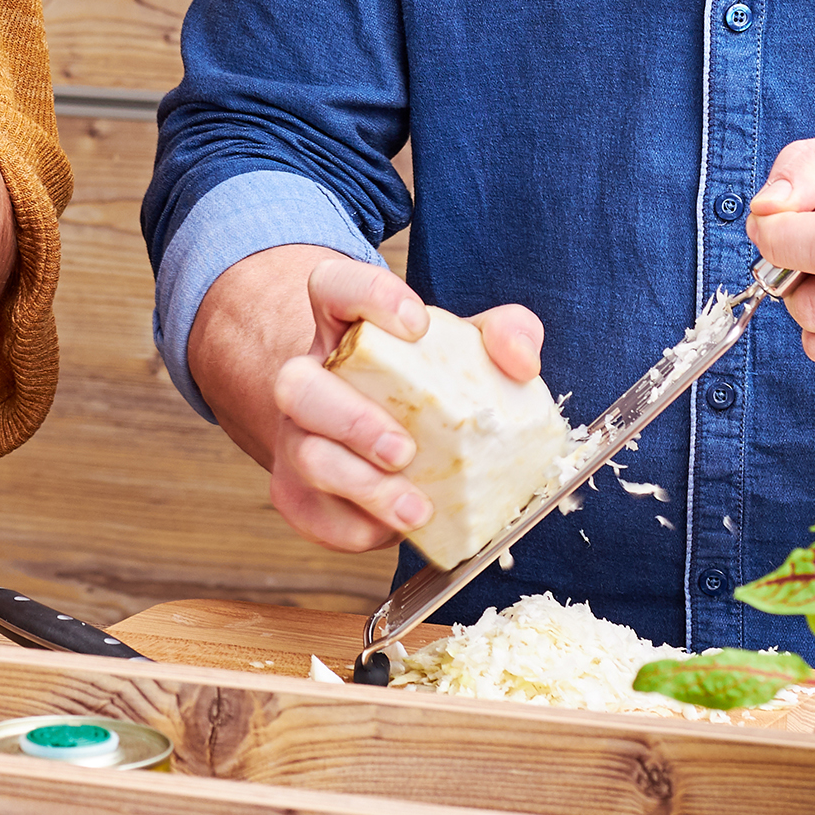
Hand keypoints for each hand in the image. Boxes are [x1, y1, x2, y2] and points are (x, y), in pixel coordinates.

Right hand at [268, 254, 542, 553]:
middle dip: (347, 419)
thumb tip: (520, 361)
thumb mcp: (472, 348)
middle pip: (294, 383)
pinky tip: (398, 528)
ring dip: (358, 484)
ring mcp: (299, 436)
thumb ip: (505, 336)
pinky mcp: (299, 491)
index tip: (417, 326)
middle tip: (403, 449)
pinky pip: (310, 512)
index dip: (366, 296)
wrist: (389, 439)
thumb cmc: (433, 388)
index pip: (332, 285)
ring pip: (302, 454)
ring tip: (416, 508)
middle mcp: (311, 377)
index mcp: (345, 327)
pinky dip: (354, 526)